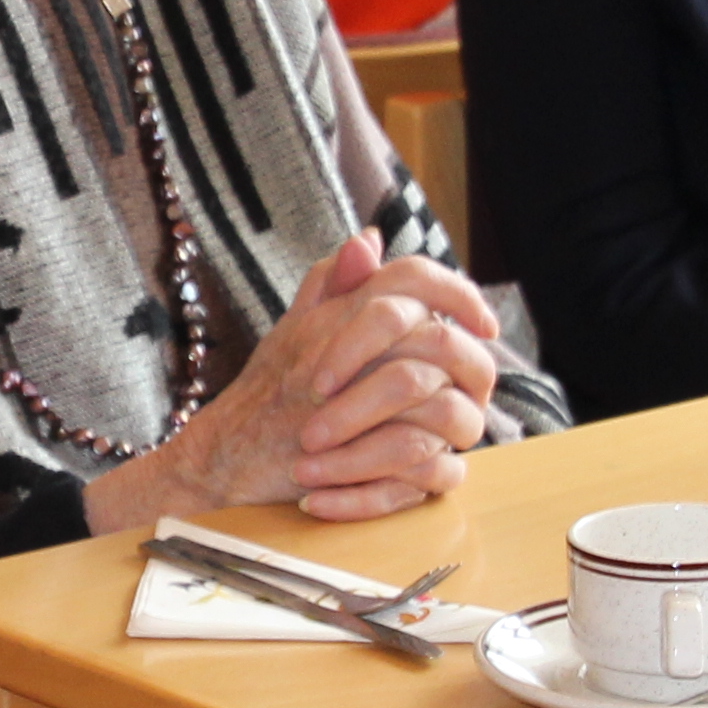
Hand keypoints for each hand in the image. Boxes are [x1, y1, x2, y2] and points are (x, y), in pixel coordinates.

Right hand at [89, 233, 503, 531]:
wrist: (222, 458)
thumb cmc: (262, 393)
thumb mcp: (294, 326)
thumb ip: (332, 281)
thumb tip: (370, 239)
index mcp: (338, 314)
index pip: (412, 276)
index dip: (459, 292)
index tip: (484, 321)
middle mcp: (345, 351)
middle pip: (439, 340)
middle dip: (474, 367)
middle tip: (482, 386)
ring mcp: (348, 407)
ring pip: (442, 406)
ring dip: (461, 422)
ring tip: (462, 432)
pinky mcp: (352, 460)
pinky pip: (422, 463)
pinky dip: (435, 468)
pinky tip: (436, 466)